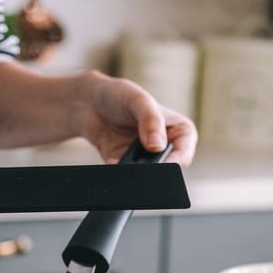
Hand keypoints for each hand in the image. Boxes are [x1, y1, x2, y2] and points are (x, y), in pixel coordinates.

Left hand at [73, 71, 197, 166]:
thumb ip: (151, 120)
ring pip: (145, 177)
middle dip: (153, 172)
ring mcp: (144, 159)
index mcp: (179, 131)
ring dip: (135, 174)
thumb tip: (157, 146)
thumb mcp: (138, 100)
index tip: (160, 165)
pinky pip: (125, 176)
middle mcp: (164, 148)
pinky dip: (118, 173)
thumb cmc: (119, 94)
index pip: (183, 155)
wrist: (89, 102)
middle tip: (139, 167)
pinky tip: (111, 161)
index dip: (173, 163)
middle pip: (165, 170)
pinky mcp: (125, 166)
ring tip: (123, 161)